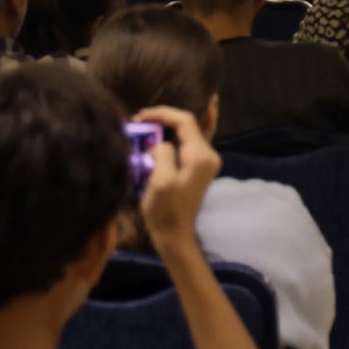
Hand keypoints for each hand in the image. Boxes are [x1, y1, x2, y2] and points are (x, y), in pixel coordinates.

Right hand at [133, 105, 219, 249]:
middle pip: (188, 124)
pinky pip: (188, 142)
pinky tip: (167, 127)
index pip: (185, 121)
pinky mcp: (197, 168)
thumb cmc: (166, 210)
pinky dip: (175, 133)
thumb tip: (160, 144)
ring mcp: (204, 161)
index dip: (163, 113)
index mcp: (201, 156)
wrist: (175, 234)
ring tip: (146, 124)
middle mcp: (208, 154)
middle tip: (139, 119)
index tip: (140, 116)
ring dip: (167, 125)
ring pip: (187, 132)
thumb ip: (163, 154)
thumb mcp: (161, 181)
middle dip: (164, 118)